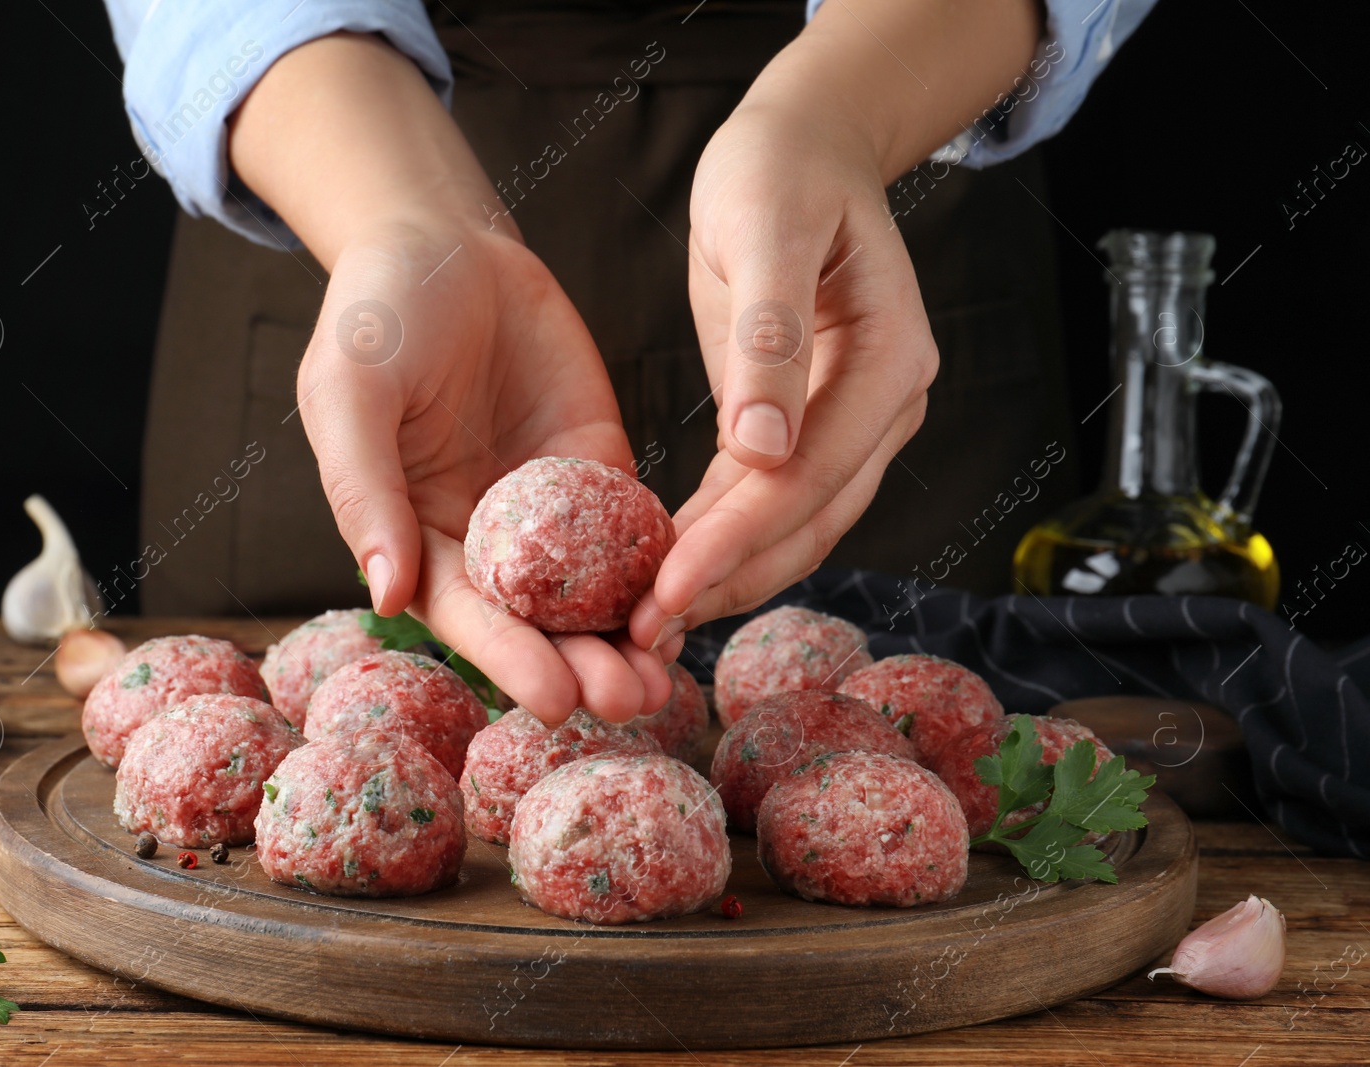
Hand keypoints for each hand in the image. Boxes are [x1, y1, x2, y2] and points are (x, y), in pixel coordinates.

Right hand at [300, 218, 674, 723]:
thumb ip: (364, 488)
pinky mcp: (599, 472)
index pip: (465, 615)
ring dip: (630, 637)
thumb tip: (383, 594)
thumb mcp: (350, 391)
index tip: (554, 699)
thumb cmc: (376, 315)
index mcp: (416, 536)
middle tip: (632, 700)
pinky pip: (636, 528)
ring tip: (668, 676)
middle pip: (539, 622)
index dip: (508, 659)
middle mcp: (485, 540)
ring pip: (595, 592)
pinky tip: (697, 597)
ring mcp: (549, 511)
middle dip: (583, 666)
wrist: (445, 243)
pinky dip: (664, 568)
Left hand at [629, 104, 935, 647]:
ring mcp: (857, 423)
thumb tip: (763, 450)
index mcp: (890, 362)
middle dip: (728, 581)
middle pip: (811, 521)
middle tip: (644, 635)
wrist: (804, 147)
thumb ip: (769, 336)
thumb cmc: (778, 170)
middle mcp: (887, 407)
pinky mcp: (814, 426)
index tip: (668, 588)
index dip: (739, 539)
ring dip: (726, 577)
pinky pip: (772, 502)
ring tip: (646, 623)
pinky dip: (722, 541)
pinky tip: (667, 569)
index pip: (811, 476)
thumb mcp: (764, 228)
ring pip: (796, 528)